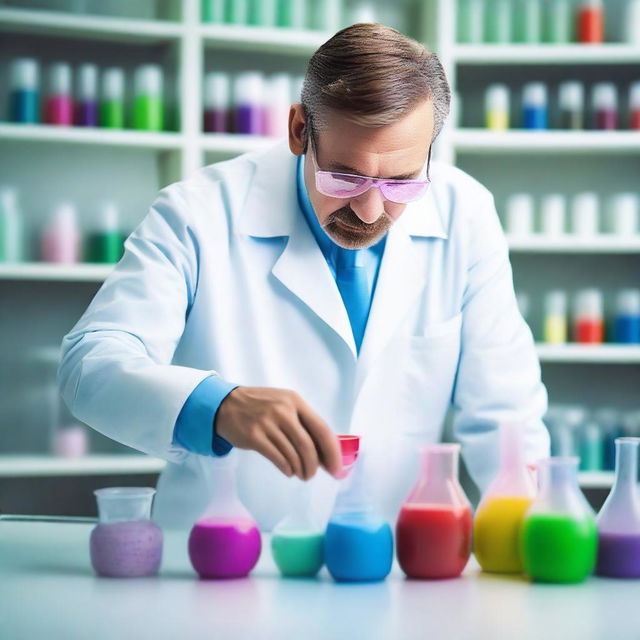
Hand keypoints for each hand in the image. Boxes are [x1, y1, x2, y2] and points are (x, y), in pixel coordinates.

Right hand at [215, 386, 342, 479]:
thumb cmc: (260, 407)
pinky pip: (278, 459)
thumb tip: (325, 453)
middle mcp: (283, 411)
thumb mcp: (284, 405)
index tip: (337, 469)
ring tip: (301, 474)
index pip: (322, 429)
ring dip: (300, 470)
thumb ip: (303, 423)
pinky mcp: (254, 436)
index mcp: (295, 401)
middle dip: (314, 466)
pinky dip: (287, 468)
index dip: (332, 452)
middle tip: (312, 475)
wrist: (226, 404)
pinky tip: (288, 471)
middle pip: (308, 446)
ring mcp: (268, 423)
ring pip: (293, 455)